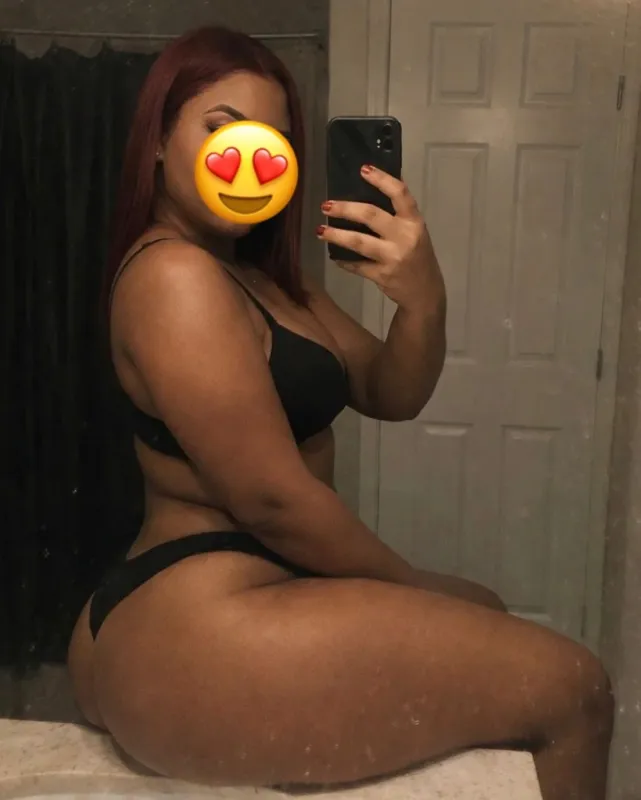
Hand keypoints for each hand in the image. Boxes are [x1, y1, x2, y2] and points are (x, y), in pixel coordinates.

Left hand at [317, 164, 443, 311]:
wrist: (425, 292)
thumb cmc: (418, 256)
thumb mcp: (415, 231)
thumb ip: (398, 214)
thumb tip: (373, 187)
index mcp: (414, 221)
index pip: (399, 194)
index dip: (381, 179)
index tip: (363, 169)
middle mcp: (404, 237)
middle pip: (370, 216)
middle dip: (345, 209)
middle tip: (326, 206)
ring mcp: (392, 257)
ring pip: (359, 242)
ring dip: (336, 235)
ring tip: (320, 230)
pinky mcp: (382, 275)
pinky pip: (357, 266)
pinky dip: (344, 261)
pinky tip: (334, 256)